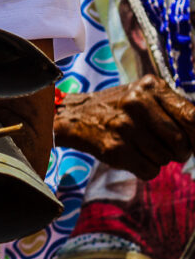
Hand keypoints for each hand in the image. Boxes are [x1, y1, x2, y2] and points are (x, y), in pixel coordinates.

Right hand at [54, 74, 194, 179]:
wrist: (74, 116)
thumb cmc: (116, 107)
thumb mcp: (142, 96)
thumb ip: (171, 109)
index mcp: (150, 88)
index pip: (191, 116)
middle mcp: (137, 103)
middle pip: (180, 142)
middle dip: (179, 151)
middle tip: (168, 149)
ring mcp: (125, 126)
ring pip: (164, 159)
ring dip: (158, 160)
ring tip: (141, 148)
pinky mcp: (114, 148)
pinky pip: (149, 170)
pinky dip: (146, 170)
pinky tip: (133, 157)